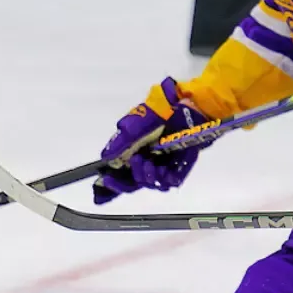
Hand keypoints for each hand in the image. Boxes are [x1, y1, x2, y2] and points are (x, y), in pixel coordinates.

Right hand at [93, 78, 206, 204]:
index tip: (105, 181)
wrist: (187, 107)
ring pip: (153, 184)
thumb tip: (106, 157)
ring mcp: (165, 165)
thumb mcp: (135, 124)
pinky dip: (165, 177)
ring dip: (148, 177)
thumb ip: (121, 142)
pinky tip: (163, 168)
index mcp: (134, 152)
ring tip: (150, 163)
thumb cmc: (160, 112)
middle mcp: (148, 161)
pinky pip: (172, 181)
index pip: (120, 175)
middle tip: (137, 162)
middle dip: (132, 177)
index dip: (112, 183)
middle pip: (135, 183)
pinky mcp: (181, 166)